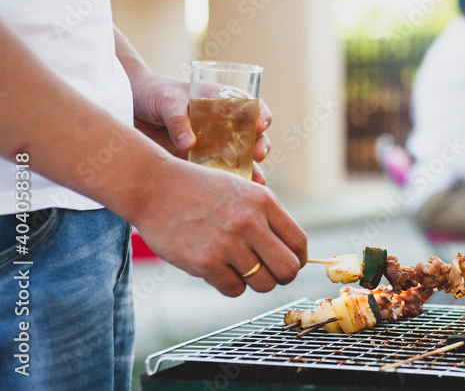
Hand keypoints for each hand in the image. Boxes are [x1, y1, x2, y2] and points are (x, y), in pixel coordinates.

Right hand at [129, 157, 307, 295]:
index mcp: (263, 201)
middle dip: (282, 277)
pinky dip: (230, 285)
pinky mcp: (205, 263)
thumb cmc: (199, 189)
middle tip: (269, 274)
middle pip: (288, 269)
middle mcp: (250, 223)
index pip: (298, 242)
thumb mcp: (241, 189)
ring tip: (239, 268)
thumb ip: (266, 215)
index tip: (290, 263)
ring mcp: (227, 244)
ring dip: (254, 282)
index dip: (298, 258)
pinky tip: (219, 270)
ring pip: (262, 283)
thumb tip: (291, 250)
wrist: (153, 187)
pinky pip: (234, 289)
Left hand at [131, 72, 272, 183]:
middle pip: (252, 137)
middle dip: (260, 146)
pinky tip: (234, 194)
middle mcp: (223, 126)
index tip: (260, 124)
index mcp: (221, 102)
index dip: (261, 115)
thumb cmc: (152, 94)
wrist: (126, 109)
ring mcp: (213, 146)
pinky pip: (218, 176)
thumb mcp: (166, 100)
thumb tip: (189, 145)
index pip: (250, 107)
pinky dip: (228, 186)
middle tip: (258, 155)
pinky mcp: (198, 164)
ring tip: (256, 181)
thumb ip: (178, 120)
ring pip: (240, 160)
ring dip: (251, 171)